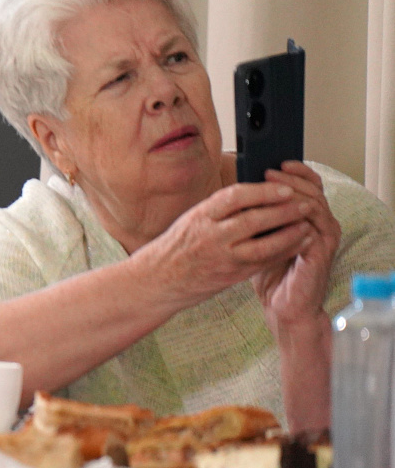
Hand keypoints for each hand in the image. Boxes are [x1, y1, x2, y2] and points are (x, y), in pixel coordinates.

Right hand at [134, 178, 314, 310]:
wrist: (158, 280)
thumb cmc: (176, 247)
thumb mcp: (193, 219)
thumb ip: (221, 209)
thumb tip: (255, 193)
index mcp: (200, 216)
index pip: (235, 197)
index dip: (263, 191)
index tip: (284, 187)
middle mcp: (211, 236)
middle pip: (254, 219)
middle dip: (284, 210)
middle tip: (305, 203)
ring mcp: (222, 257)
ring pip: (263, 244)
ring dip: (290, 233)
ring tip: (308, 223)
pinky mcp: (231, 275)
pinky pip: (263, 262)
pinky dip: (284, 252)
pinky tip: (298, 243)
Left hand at [251, 162, 339, 328]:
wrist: (282, 306)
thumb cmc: (268, 273)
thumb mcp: (259, 238)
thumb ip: (257, 217)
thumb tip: (238, 191)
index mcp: (307, 219)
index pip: (308, 186)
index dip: (296, 172)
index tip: (273, 163)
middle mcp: (320, 225)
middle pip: (312, 190)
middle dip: (290, 178)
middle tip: (269, 171)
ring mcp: (323, 237)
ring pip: (313, 204)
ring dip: (293, 192)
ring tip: (273, 185)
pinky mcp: (321, 252)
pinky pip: (312, 226)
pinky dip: (297, 215)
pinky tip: (281, 209)